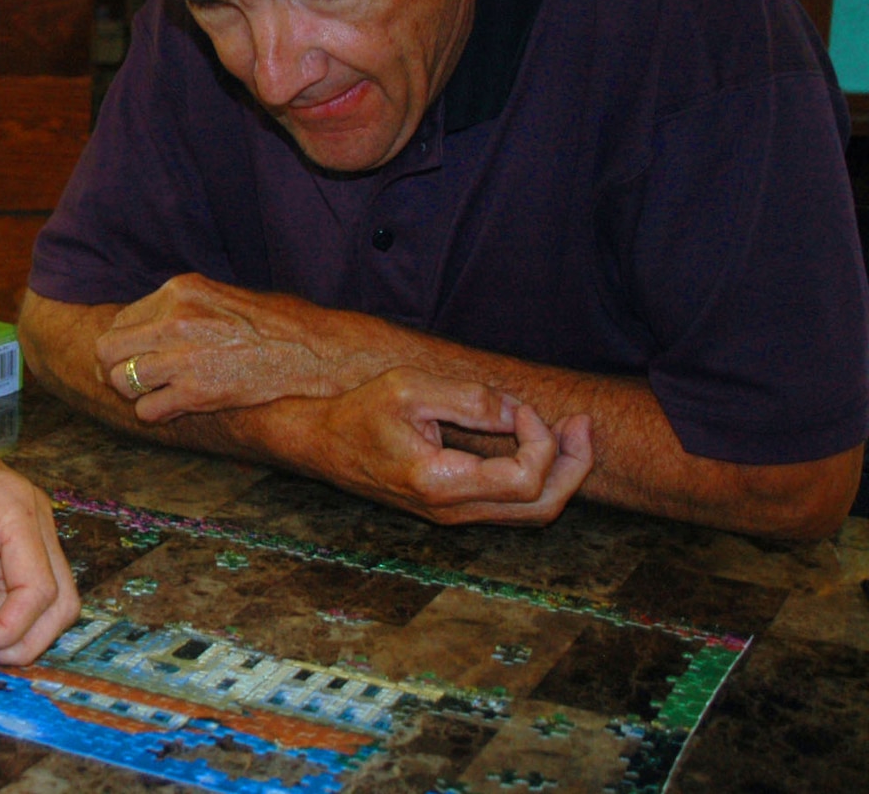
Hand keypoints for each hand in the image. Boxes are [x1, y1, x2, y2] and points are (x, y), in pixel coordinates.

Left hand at [0, 394, 79, 674]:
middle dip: (19, 637)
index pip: (38, 590)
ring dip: (9, 623)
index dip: (6, 632)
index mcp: (12, 508)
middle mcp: (33, 515)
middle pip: (59, 599)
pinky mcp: (14, 534)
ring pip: (46, 596)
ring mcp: (27, 524)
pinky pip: (24, 584)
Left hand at [95, 273, 368, 416]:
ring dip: (133, 392)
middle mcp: (174, 319)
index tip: (132, 356)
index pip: (121, 319)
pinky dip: (154, 413)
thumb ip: (181, 306)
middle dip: (112, 368)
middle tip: (128, 381)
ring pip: (122, 380)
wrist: (314, 352)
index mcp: (178, 290)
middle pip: (108, 349)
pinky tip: (174, 409)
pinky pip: (147, 409)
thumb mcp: (221, 296)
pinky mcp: (196, 392)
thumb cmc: (275, 324)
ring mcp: (182, 356)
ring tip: (155, 395)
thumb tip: (147, 326)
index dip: (123, 343)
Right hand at [307, 368, 594, 524]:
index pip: (524, 478)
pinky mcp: (453, 507)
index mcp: (440, 483)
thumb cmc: (358, 413)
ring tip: (570, 432)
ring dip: (561, 473)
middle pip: (542, 506)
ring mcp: (453, 514)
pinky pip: (513, 505)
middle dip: (574, 464)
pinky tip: (537, 443)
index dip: (539, 438)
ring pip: (532, 512)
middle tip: (582, 424)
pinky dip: (538, 478)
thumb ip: (468, 398)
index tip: (516, 406)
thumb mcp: (409, 389)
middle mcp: (451, 511)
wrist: (320, 444)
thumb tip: (515, 410)